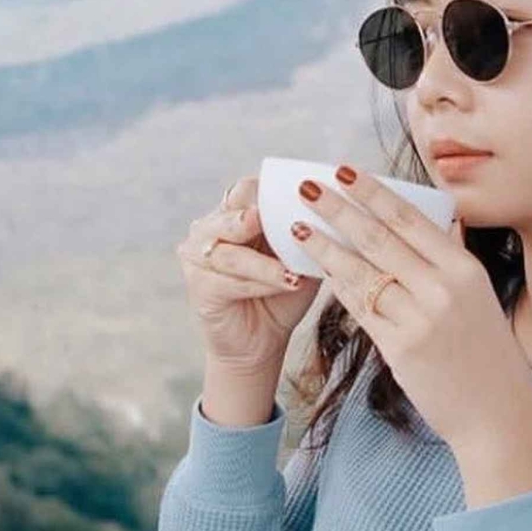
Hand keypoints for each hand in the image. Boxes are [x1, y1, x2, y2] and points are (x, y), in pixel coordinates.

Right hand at [177, 174, 322, 375]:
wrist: (264, 339)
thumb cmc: (284, 292)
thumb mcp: (300, 258)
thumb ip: (307, 235)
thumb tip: (333, 212)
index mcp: (236, 213)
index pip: (247, 191)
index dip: (269, 192)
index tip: (300, 196)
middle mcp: (211, 229)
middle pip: (231, 215)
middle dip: (252, 219)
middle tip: (268, 222)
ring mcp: (198, 256)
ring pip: (231, 254)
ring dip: (264, 264)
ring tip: (292, 273)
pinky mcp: (199, 286)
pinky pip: (229, 282)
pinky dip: (259, 284)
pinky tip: (285, 286)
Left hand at [290, 164, 531, 451]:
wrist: (496, 413)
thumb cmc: (487, 352)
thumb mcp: (480, 296)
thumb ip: (456, 257)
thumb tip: (443, 218)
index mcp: (464, 269)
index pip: (411, 219)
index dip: (375, 193)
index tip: (346, 171)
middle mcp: (443, 289)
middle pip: (379, 239)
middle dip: (339, 209)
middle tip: (308, 188)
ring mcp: (420, 320)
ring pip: (362, 273)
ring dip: (326, 247)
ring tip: (299, 227)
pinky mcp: (400, 349)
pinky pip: (360, 309)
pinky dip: (338, 287)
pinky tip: (319, 270)